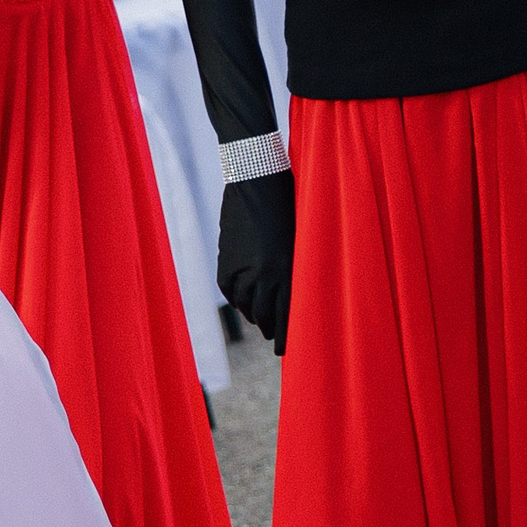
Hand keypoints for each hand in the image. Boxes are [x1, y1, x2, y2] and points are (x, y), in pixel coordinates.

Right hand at [218, 169, 295, 353]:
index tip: (288, 350)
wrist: (257, 177)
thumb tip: (293, 291)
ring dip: (256, 316)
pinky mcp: (227, 261)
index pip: (288, 314)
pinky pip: (231, 291)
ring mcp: (243, 269)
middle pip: (266, 315)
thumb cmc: (292, 201)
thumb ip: (295, 266)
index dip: (288, 335)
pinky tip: (247, 304)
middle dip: (272, 329)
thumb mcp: (300, 236)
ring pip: (247, 306)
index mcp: (289, 268)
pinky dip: (239, 300)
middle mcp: (264, 274)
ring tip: (264, 322)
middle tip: (277, 338)